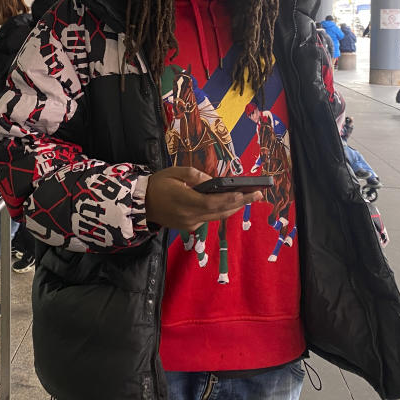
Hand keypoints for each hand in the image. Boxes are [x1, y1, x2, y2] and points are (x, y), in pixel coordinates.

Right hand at [145, 166, 262, 231]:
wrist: (142, 204)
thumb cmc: (158, 184)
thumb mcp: (174, 172)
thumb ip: (195, 175)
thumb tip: (213, 181)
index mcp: (184, 200)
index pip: (212, 202)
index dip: (230, 199)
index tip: (246, 193)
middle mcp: (189, 215)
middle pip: (220, 212)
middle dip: (241, 203)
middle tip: (258, 194)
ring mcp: (189, 223)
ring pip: (216, 217)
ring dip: (233, 208)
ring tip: (249, 198)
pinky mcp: (188, 227)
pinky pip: (208, 218)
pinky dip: (219, 210)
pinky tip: (229, 202)